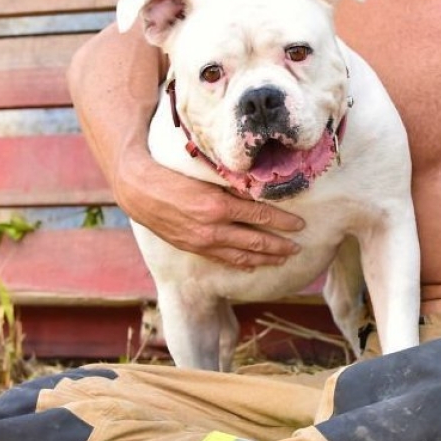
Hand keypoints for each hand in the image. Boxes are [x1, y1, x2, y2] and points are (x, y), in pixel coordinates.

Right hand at [114, 148, 303, 269]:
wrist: (140, 191)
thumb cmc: (174, 175)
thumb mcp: (206, 175)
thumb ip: (233, 184)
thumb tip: (260, 189)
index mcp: (218, 206)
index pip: (260, 215)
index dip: (282, 221)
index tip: (300, 224)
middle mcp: (212, 228)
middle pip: (255, 241)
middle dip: (280, 246)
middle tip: (298, 248)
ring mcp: (202, 242)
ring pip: (241, 256)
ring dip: (265, 259)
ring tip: (282, 260)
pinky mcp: (193, 248)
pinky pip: (222, 259)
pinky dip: (240, 263)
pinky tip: (252, 265)